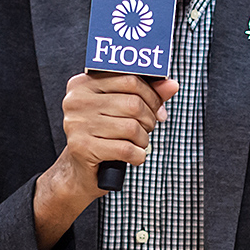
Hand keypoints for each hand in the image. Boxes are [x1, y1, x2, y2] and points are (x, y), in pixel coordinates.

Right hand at [35, 72, 176, 247]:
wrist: (80, 169)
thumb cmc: (103, 134)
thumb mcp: (122, 109)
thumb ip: (147, 93)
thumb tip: (172, 85)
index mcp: (84, 83)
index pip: (130, 80)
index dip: (152, 96)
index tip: (158, 110)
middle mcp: (77, 100)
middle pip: (133, 104)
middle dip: (149, 120)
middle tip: (146, 130)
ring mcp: (77, 124)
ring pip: (131, 128)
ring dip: (144, 140)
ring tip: (138, 144)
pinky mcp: (82, 147)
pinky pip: (125, 149)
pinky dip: (138, 156)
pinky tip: (134, 156)